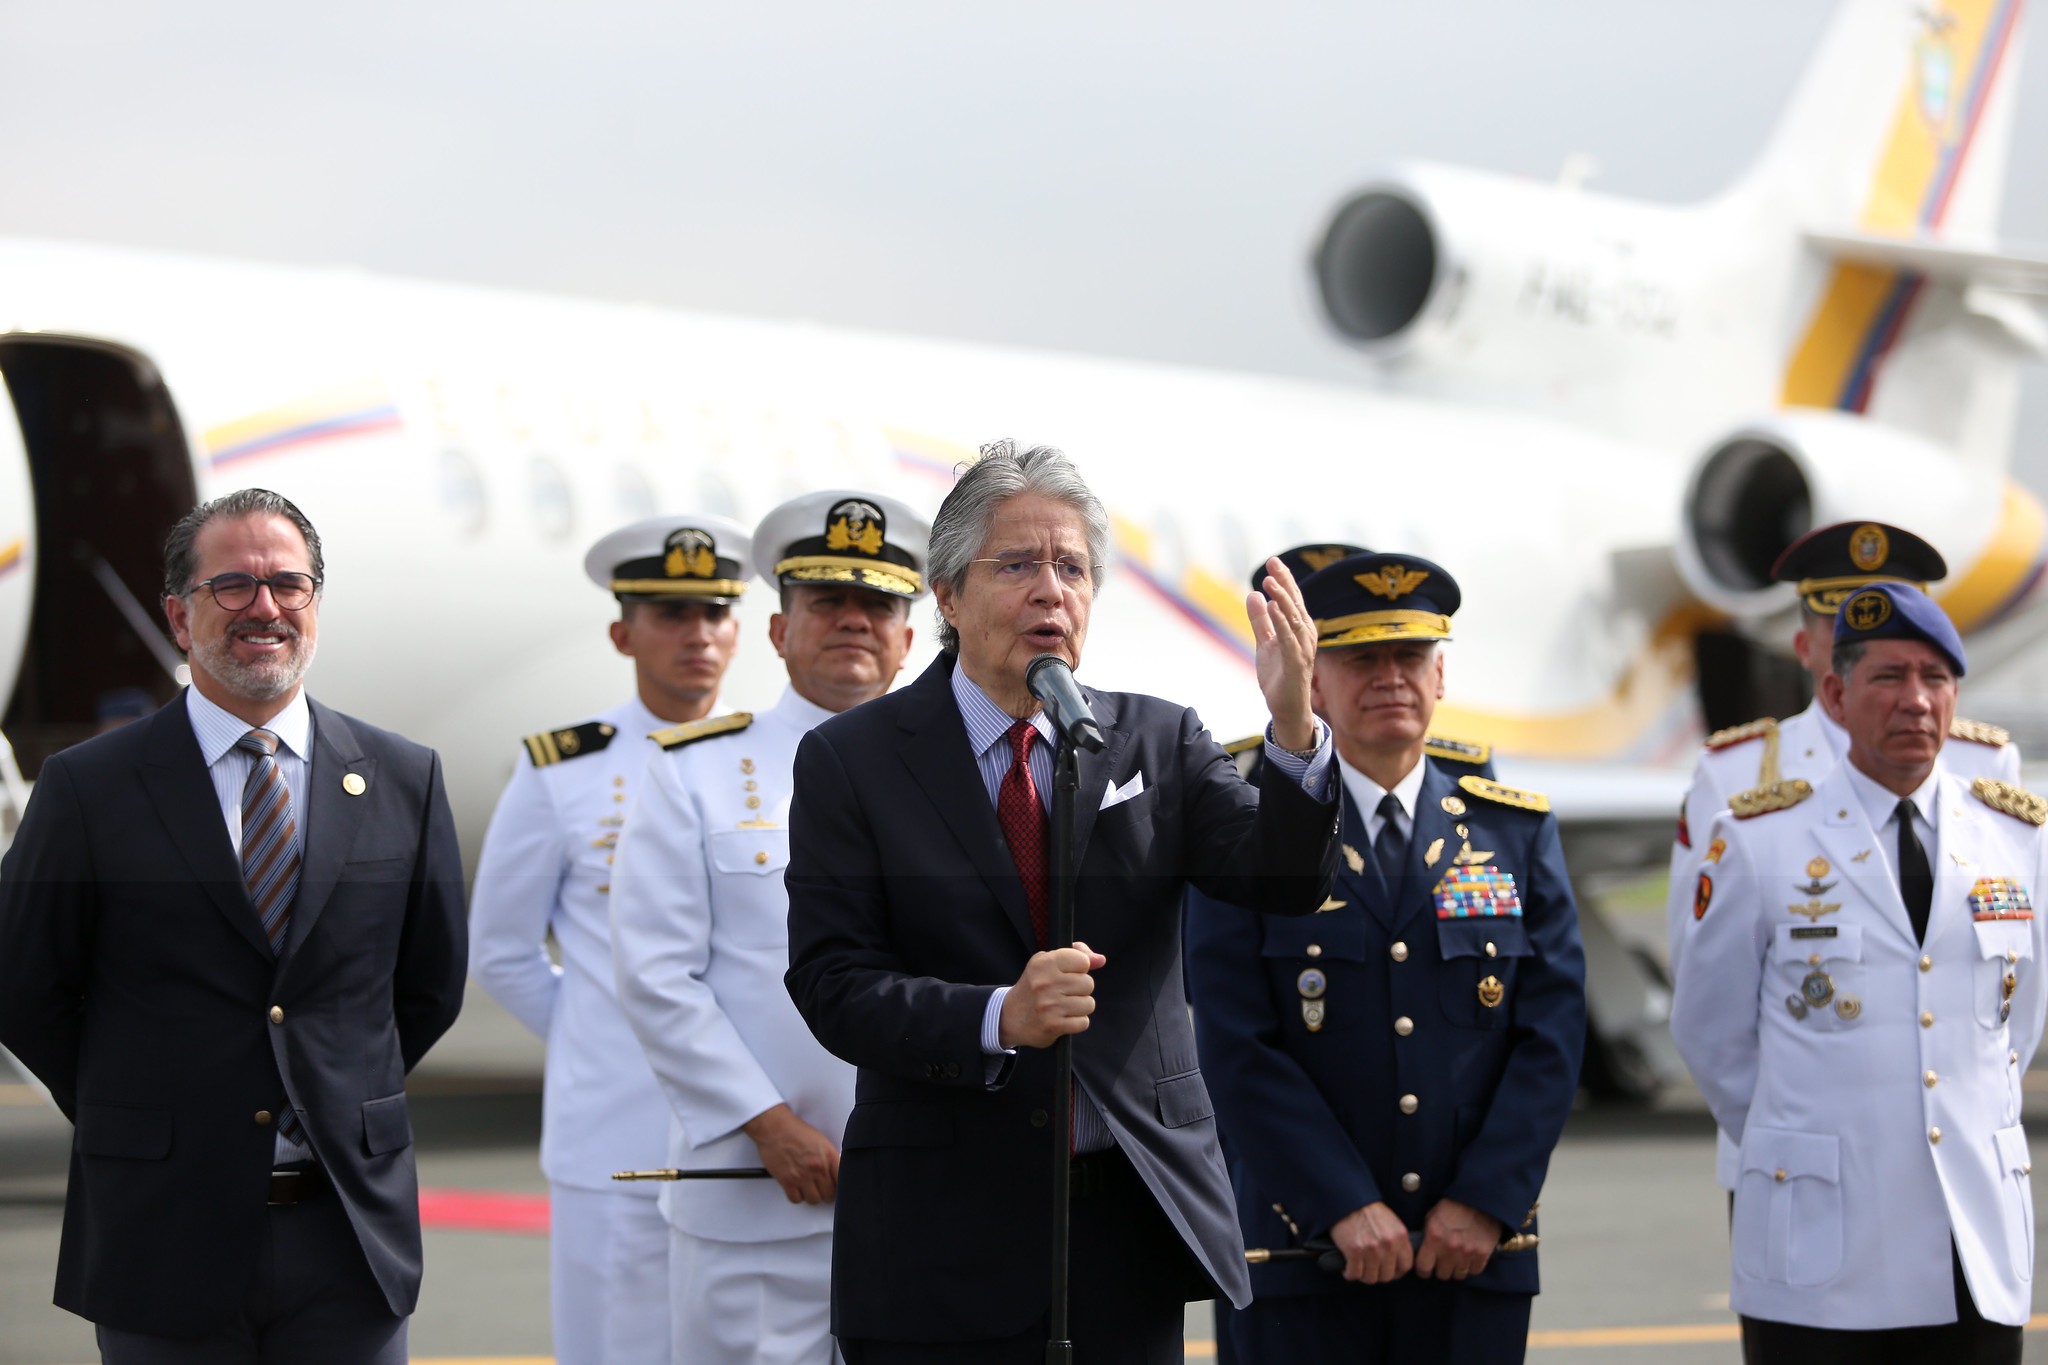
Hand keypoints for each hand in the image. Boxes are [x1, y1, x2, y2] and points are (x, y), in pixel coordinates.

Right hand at [741, 1104, 839, 1204]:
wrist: (775, 1128)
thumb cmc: (795, 1131)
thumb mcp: (821, 1141)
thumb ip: (830, 1157)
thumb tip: (835, 1171)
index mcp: (828, 1156)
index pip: (843, 1180)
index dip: (841, 1186)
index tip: (838, 1187)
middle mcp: (817, 1167)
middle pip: (829, 1194)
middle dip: (827, 1193)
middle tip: (823, 1189)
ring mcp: (802, 1176)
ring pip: (814, 1200)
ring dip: (812, 1196)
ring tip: (810, 1189)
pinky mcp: (787, 1181)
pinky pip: (796, 1199)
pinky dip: (797, 1197)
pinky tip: (797, 1189)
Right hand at [997, 942, 1107, 1048]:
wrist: (1009, 1016)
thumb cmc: (1035, 986)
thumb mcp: (1048, 963)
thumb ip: (1076, 955)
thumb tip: (1100, 959)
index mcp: (1043, 963)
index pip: (1082, 961)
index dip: (1080, 968)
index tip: (1068, 974)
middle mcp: (1045, 982)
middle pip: (1088, 984)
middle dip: (1081, 990)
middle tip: (1064, 993)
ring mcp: (1049, 1005)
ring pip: (1089, 1004)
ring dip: (1080, 1007)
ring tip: (1064, 1006)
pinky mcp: (1053, 1025)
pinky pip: (1083, 1022)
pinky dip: (1076, 1022)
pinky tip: (1063, 1019)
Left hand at [1246, 556, 1317, 751]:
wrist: (1286, 707)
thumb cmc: (1278, 675)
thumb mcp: (1264, 643)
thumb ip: (1260, 620)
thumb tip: (1253, 594)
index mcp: (1299, 629)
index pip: (1292, 599)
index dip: (1284, 579)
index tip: (1273, 561)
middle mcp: (1305, 636)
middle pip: (1296, 603)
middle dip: (1285, 582)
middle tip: (1272, 563)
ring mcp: (1302, 649)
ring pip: (1294, 619)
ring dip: (1283, 599)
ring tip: (1269, 582)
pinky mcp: (1296, 663)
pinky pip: (1289, 639)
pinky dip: (1282, 623)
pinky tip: (1273, 608)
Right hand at [1331, 1201, 1413, 1283]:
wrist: (1347, 1200)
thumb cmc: (1368, 1210)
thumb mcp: (1391, 1223)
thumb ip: (1397, 1241)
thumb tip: (1396, 1262)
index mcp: (1400, 1236)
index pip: (1406, 1266)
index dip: (1396, 1272)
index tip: (1388, 1272)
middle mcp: (1388, 1244)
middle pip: (1387, 1276)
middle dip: (1377, 1275)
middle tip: (1369, 1270)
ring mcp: (1372, 1249)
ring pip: (1370, 1278)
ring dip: (1362, 1276)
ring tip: (1357, 1269)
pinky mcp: (1354, 1251)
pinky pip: (1354, 1274)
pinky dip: (1349, 1274)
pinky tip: (1347, 1268)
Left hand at [1414, 1198, 1501, 1279]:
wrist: (1479, 1199)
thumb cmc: (1453, 1206)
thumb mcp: (1432, 1216)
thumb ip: (1427, 1235)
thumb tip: (1420, 1252)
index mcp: (1434, 1237)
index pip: (1423, 1268)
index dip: (1423, 1269)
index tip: (1425, 1267)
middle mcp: (1449, 1248)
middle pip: (1442, 1275)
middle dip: (1440, 1268)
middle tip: (1442, 1261)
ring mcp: (1467, 1253)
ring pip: (1458, 1275)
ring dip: (1456, 1269)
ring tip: (1456, 1259)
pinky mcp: (1483, 1254)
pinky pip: (1474, 1271)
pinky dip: (1471, 1266)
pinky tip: (1469, 1257)